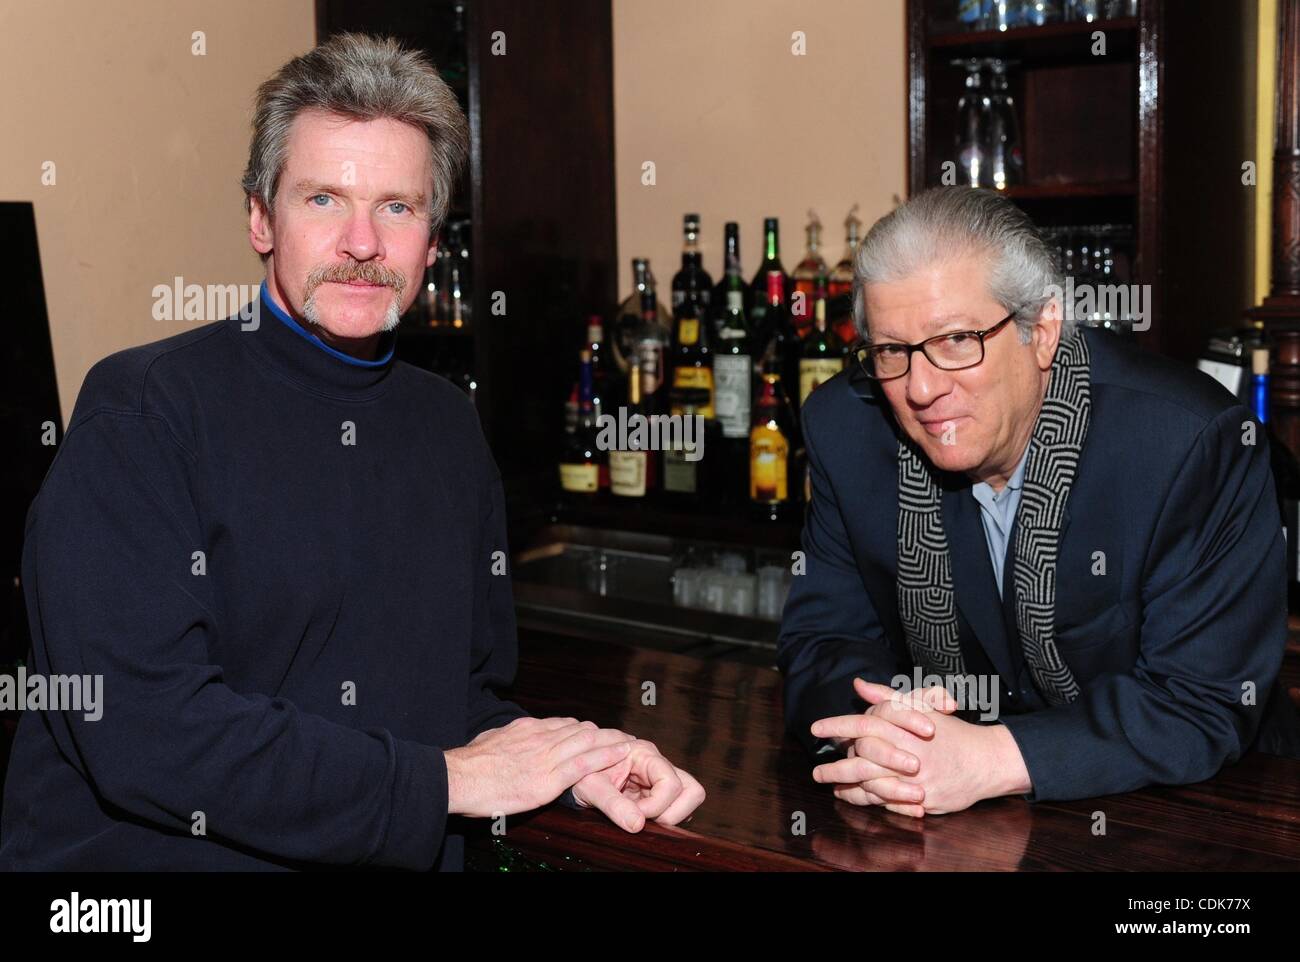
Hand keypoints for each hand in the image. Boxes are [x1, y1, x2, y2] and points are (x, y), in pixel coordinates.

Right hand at [445, 716, 634, 817]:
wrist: (457, 778)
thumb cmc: (467, 765)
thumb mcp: (488, 741)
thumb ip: (504, 740)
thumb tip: (504, 740)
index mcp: (526, 730)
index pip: (562, 725)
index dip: (581, 730)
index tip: (594, 733)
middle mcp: (540, 738)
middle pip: (580, 730)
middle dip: (603, 735)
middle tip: (621, 736)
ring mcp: (546, 757)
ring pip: (588, 742)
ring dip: (612, 742)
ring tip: (630, 742)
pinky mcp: (548, 778)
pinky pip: (585, 764)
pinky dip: (607, 757)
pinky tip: (622, 754)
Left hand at [570, 739, 705, 831]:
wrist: (571, 770)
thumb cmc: (579, 773)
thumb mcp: (591, 787)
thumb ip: (613, 804)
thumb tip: (636, 825)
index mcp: (644, 754)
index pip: (671, 783)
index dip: (656, 805)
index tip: (635, 814)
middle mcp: (657, 764)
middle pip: (692, 790)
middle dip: (672, 811)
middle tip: (645, 818)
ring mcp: (659, 778)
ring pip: (689, 798)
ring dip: (670, 814)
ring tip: (643, 817)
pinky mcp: (657, 791)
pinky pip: (675, 807)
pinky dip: (663, 817)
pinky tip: (640, 815)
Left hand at [810, 679, 954, 815]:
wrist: (986, 761)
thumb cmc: (952, 732)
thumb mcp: (922, 707)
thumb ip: (888, 697)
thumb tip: (859, 684)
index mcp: (905, 726)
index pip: (864, 722)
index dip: (838, 726)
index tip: (816, 730)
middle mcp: (908, 752)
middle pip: (862, 758)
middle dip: (836, 766)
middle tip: (817, 771)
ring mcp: (916, 778)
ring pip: (872, 783)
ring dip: (847, 786)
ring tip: (830, 786)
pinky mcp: (923, 800)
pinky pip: (888, 802)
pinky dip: (867, 800)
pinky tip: (853, 797)